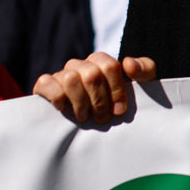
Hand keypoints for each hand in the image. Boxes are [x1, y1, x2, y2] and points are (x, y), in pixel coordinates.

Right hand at [33, 52, 157, 124]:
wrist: (90, 127)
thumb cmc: (116, 106)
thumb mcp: (139, 88)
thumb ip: (144, 70)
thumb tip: (128, 63)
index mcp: (101, 62)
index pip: (110, 66)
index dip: (116, 90)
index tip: (119, 110)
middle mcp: (80, 65)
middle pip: (91, 74)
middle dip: (99, 100)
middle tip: (102, 118)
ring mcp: (61, 74)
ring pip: (70, 78)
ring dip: (80, 102)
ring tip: (85, 117)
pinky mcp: (44, 85)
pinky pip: (45, 82)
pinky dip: (55, 96)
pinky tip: (63, 108)